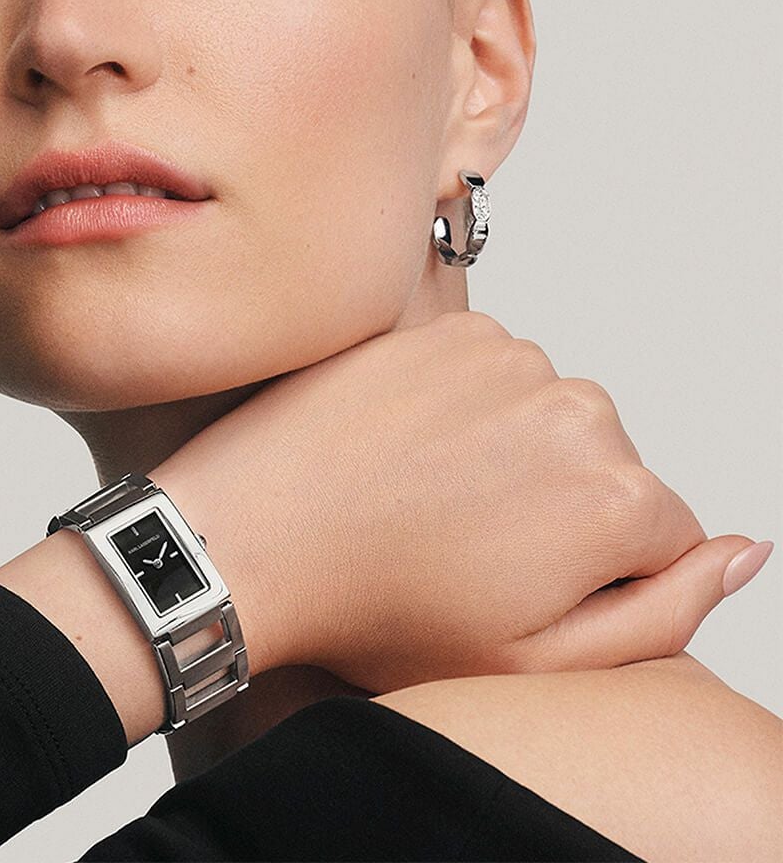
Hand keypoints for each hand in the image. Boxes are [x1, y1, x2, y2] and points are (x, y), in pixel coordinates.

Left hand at [150, 311, 759, 695]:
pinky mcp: (450, 328)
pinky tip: (412, 448)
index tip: (517, 582)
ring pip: (552, 419)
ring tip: (430, 497)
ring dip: (512, 454)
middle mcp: (576, 407)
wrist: (254, 532)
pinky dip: (469, 407)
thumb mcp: (537, 658)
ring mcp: (509, 357)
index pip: (666, 535)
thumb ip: (668, 609)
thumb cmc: (380, 607)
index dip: (595, 573)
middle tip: (465, 546)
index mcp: (614, 495)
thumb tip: (745, 550)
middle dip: (559, 510)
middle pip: (612, 468)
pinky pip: (497, 374)